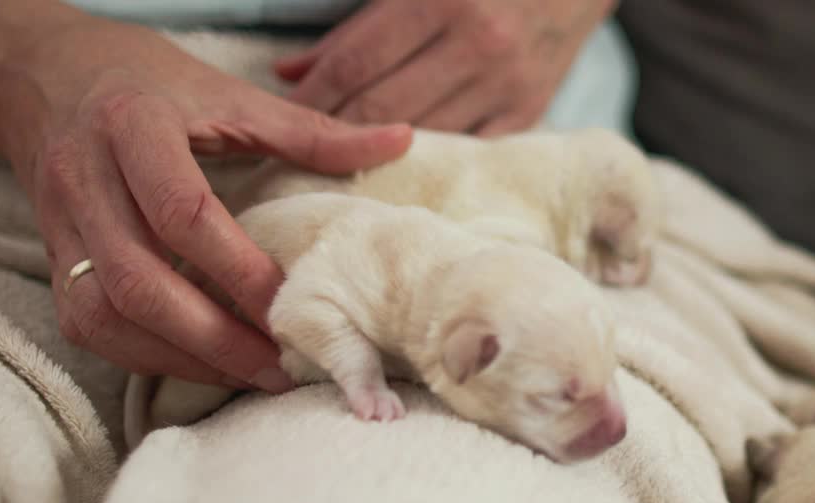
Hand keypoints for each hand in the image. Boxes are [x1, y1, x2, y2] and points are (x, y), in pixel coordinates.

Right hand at [0, 14, 412, 390]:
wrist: (46, 74)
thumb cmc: (150, 82)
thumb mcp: (228, 94)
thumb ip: (311, 130)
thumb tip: (398, 141)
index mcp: (135, 125)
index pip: (182, 213)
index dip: (240, 270)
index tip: (294, 306)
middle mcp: (84, 177)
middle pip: (138, 279)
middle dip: (213, 336)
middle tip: (278, 367)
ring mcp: (60, 222)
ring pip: (105, 312)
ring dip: (179, 356)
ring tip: (249, 375)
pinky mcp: (51, 256)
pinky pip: (87, 324)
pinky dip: (144, 355)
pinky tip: (200, 364)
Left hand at [273, 0, 614, 135]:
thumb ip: (358, 23)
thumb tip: (294, 70)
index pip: (357, 60)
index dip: (313, 92)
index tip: (286, 112)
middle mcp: (478, 45)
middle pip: (383, 108)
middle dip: (334, 129)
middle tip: (300, 147)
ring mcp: (507, 84)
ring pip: (422, 137)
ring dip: (374, 151)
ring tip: (337, 160)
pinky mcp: (528, 111)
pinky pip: (466, 149)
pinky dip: (428, 160)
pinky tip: (396, 167)